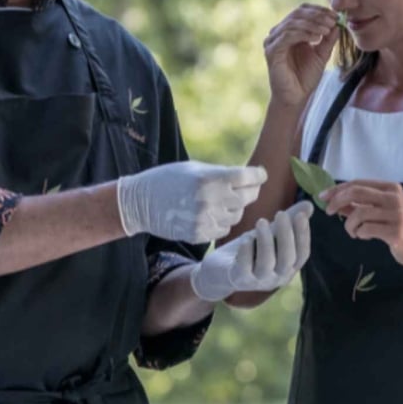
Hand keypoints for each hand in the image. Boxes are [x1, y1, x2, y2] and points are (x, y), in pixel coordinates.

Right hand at [118, 161, 267, 242]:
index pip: (248, 177)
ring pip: (237, 215)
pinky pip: (224, 229)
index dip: (258, 176)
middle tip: (247, 188)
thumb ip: (223, 174)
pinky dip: (222, 222)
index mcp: (210, 178)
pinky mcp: (199, 235)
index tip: (260, 175)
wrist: (141, 202)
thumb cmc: (170, 179)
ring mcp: (204, 219)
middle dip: (251, 191)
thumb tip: (252, 179)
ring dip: (234, 208)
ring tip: (220, 201)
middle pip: (248, 197)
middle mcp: (209, 199)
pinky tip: (210, 214)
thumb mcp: (196, 169)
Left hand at [190, 202, 314, 300]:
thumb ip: (289, 222)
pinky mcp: (239, 279)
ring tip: (261, 221)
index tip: (301, 215)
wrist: (221, 271)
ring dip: (266, 241)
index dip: (303, 236)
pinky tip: (246, 237)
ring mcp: (258, 281)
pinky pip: (245, 267)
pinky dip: (247, 251)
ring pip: (267, 263)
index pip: (302, 255)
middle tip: (281, 214)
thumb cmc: (251, 251)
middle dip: (286, 235)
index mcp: (288, 268)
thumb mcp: (271, 234)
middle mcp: (277, 277)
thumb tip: (309, 205)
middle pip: (287, 259)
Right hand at [264, 4, 340, 107]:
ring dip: (312, 24)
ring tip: (327, 30)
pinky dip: (303, 34)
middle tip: (333, 21)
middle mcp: (278, 33)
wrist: (296, 97)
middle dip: (317, 16)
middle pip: (297, 14)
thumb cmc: (306, 77)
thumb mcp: (322, 54)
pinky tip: (316, 38)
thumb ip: (328, 39)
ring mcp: (273, 41)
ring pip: (292, 23)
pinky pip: (287, 36)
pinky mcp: (271, 51)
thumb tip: (338, 23)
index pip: (302, 11)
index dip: (319, 10)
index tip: (336, 16)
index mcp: (289, 31)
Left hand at [321, 181, 402, 266]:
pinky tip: (364, 236)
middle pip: (357, 193)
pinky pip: (366, 229)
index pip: (358, 183)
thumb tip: (333, 200)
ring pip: (359, 213)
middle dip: (338, 201)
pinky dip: (359, 233)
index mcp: (390, 188)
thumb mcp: (378, 211)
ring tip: (353, 231)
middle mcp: (394, 198)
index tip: (323, 197)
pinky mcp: (396, 232)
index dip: (337, 189)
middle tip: (330, 212)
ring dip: (349, 224)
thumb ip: (357, 204)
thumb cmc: (396, 226)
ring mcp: (396, 214)